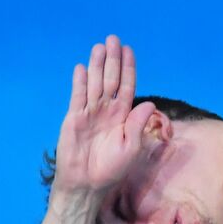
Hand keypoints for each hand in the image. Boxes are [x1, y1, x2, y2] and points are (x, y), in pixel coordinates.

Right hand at [53, 35, 156, 194]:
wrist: (87, 184)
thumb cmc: (112, 169)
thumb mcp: (131, 147)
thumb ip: (138, 125)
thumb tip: (149, 103)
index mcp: (123, 116)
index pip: (127, 87)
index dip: (129, 69)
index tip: (130, 51)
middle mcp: (107, 111)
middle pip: (110, 80)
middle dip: (112, 60)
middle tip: (113, 39)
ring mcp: (90, 113)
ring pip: (94, 84)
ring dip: (96, 65)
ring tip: (99, 47)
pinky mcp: (73, 118)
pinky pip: (78, 97)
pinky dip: (79, 82)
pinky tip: (81, 68)